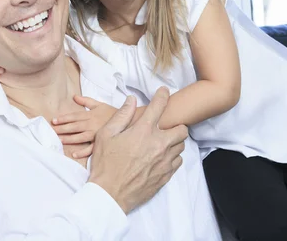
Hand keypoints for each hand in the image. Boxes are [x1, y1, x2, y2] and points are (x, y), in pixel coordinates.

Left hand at [52, 96, 116, 158]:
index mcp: (90, 115)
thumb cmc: (113, 113)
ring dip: (69, 139)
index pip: (74, 116)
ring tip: (59, 140)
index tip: (54, 120)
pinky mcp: (101, 143)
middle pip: (74, 127)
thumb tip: (74, 97)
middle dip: (62, 128)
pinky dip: (83, 152)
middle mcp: (92, 124)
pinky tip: (74, 155)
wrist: (129, 120)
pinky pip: (91, 148)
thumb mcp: (99, 104)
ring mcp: (96, 134)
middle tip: (52, 131)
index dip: (64, 118)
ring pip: (80, 137)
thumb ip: (86, 101)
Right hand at [88, 87, 187, 213]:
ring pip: (181, 146)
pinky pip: (178, 161)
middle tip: (165, 127)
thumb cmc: (105, 163)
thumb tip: (131, 100)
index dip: (163, 96)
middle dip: (176, 125)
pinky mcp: (166, 175)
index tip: (164, 91)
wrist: (110, 194)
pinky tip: (160, 158)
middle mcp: (158, 144)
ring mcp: (164, 161)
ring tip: (161, 143)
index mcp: (143, 131)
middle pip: (181, 129)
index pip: (158, 107)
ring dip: (174, 141)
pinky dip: (172, 157)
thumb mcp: (106, 135)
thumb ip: (122, 115)